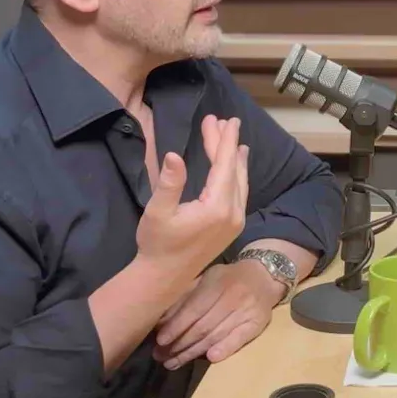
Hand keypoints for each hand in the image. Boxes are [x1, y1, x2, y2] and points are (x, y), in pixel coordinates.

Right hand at [135, 116, 248, 278]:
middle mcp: (233, 213)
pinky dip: (236, 174)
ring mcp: (236, 221)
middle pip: (234, 170)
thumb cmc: (157, 244)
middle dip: (227, 145)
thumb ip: (169, 183)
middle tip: (222, 121)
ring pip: (239, 181)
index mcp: (218, 207)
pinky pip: (239, 192)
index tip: (226, 120)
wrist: (165, 277)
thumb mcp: (158, 212)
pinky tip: (234, 165)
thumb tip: (174, 155)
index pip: (225, 165)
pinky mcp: (232, 226)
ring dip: (233, 158)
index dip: (225, 141)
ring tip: (231, 138)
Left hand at [152, 260, 282, 368]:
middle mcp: (233, 296)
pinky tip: (209, 358)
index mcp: (217, 282)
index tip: (160, 340)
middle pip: (203, 326)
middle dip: (180, 343)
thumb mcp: (206, 279)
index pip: (194, 308)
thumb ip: (185, 297)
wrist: (264, 277)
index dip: (176, 325)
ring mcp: (247, 311)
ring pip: (216, 336)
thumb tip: (161, 320)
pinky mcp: (258, 323)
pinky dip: (225, 349)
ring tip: (174, 363)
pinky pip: (239, 339)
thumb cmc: (228, 279)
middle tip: (161, 356)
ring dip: (193, 352)